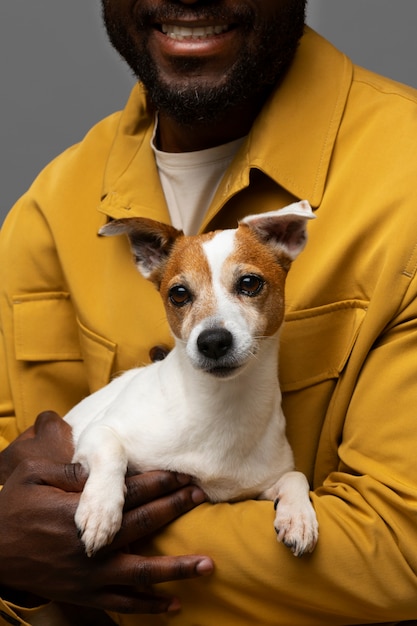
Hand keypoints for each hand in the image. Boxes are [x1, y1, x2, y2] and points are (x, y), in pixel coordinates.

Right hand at [0, 416, 212, 613]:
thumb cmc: (13, 509)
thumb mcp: (33, 477)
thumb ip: (70, 471)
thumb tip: (100, 466)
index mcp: (80, 512)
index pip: (129, 494)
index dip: (159, 483)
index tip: (183, 476)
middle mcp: (91, 546)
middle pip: (144, 525)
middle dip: (176, 509)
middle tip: (202, 498)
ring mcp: (91, 576)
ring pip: (143, 573)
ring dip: (178, 568)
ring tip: (208, 564)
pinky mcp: (86, 596)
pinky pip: (124, 605)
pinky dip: (150, 607)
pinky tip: (174, 605)